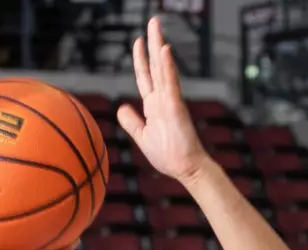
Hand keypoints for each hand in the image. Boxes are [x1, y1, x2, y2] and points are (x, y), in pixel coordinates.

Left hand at [117, 17, 211, 185]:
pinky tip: (164, 51)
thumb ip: (132, 122)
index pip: (145, 76)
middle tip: (153, 21)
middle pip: (155, 66)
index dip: (140, 58)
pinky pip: (170, 83)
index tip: (137, 41)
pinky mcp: (176, 107)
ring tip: (156, 27)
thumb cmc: (168, 155)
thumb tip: (121, 108)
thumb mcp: (142, 136)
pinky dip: (167, 67)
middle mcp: (163, 98)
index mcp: (154, 105)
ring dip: (159, 47)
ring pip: (163, 68)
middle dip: (152, 42)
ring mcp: (170, 101)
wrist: (185, 169)